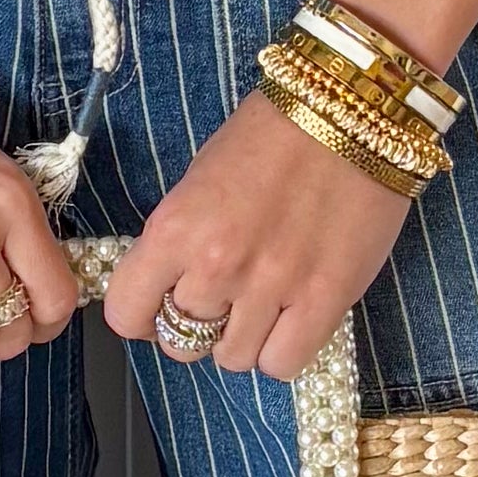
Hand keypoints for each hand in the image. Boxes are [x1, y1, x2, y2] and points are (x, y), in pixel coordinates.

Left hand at [100, 81, 415, 382]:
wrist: (350, 112)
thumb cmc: (274, 134)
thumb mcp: (200, 178)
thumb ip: (180, 240)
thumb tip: (172, 290)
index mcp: (176, 228)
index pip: (127, 313)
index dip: (141, 316)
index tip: (158, 308)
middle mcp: (216, 265)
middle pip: (181, 344)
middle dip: (197, 325)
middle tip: (223, 297)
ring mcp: (272, 288)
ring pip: (233, 359)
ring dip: (243, 337)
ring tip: (264, 301)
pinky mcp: (325, 300)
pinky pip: (283, 364)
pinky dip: (284, 349)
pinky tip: (293, 317)